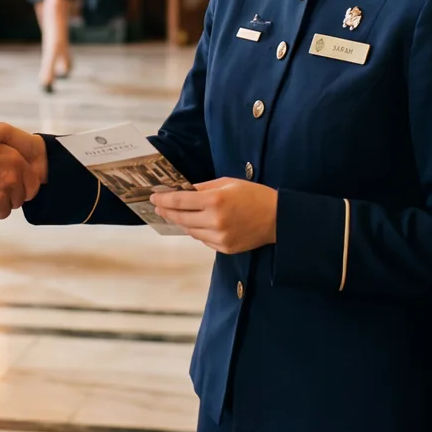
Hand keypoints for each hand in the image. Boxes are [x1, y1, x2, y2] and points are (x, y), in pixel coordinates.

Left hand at [152, 178, 277, 253]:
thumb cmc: (253, 195)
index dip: (164, 199)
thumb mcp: (227, 183)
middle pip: (181, 218)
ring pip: (190, 230)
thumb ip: (203, 187)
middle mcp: (215, 221)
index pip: (180, 201)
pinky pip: (203, 239)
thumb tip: (182, 190)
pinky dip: (198, 231)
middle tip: (158, 207)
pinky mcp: (225, 248)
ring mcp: (220, 237)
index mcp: (215, 201)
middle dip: (168, 211)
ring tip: (175, 214)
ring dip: (182, 222)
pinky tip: (198, 223)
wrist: (277, 218)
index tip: (153, 198)